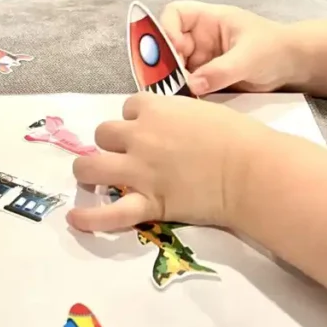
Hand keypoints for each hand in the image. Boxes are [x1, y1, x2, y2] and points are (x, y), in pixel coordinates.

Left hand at [68, 93, 263, 231]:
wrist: (252, 171)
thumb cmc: (240, 137)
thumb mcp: (204, 111)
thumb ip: (178, 117)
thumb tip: (172, 127)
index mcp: (155, 108)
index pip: (128, 107)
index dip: (135, 119)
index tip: (147, 129)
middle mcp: (140, 136)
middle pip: (104, 133)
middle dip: (111, 142)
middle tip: (124, 154)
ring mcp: (139, 170)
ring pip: (91, 166)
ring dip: (88, 171)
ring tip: (91, 178)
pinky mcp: (148, 202)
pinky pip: (109, 213)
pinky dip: (89, 218)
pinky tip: (75, 219)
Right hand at [160, 1, 305, 95]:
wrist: (294, 67)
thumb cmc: (275, 49)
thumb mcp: (249, 58)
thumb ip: (220, 71)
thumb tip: (192, 85)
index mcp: (209, 19)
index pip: (175, 14)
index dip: (167, 29)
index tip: (175, 50)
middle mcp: (200, 37)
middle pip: (169, 44)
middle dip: (166, 62)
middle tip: (171, 82)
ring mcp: (202, 58)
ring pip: (175, 67)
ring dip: (173, 80)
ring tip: (180, 95)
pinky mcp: (207, 78)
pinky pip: (187, 83)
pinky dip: (184, 92)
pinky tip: (188, 102)